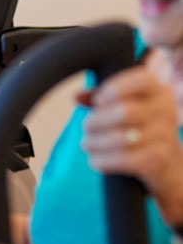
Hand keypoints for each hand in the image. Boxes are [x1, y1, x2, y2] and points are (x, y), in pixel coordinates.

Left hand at [81, 54, 182, 222]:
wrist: (166, 163)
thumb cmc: (139, 126)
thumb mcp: (126, 104)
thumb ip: (102, 96)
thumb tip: (77, 97)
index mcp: (159, 90)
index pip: (140, 80)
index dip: (114, 88)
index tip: (98, 100)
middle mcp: (166, 110)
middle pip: (125, 112)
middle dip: (97, 120)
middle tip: (86, 126)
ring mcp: (166, 136)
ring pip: (122, 139)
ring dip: (96, 142)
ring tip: (86, 143)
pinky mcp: (159, 160)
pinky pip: (125, 160)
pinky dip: (104, 161)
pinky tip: (94, 160)